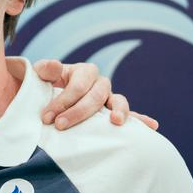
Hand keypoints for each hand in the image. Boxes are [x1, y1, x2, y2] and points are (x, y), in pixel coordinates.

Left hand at [32, 59, 157, 130]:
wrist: (48, 97)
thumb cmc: (44, 87)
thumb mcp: (40, 76)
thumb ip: (44, 70)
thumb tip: (54, 66)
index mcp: (83, 71)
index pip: (77, 86)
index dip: (62, 101)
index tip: (46, 117)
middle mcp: (99, 83)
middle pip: (95, 96)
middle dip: (78, 112)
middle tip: (60, 126)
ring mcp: (109, 97)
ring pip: (118, 101)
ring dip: (119, 111)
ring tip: (116, 121)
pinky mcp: (113, 111)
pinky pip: (130, 115)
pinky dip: (141, 119)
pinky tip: (152, 126)